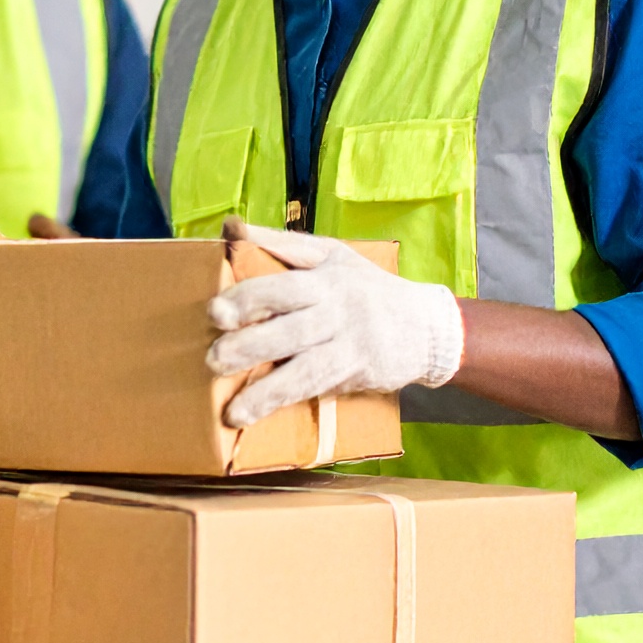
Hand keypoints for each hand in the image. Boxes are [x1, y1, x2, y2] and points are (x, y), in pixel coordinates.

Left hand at [205, 220, 463, 426]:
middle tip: (214, 358)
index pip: (283, 287)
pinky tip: (255, 416)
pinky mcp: (356, 375)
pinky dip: (284, 403)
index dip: (249, 298)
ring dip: (267, 391)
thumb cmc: (366, 286)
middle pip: (291, 330)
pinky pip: (316, 390)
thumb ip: (280, 244)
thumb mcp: (330, 254)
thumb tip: (230, 226)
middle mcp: (337, 312)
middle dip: (252, 345)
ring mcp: (348, 347)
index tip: (216, 312)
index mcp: (325, 279)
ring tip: (233, 409)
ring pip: (305, 370)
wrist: (428, 327)